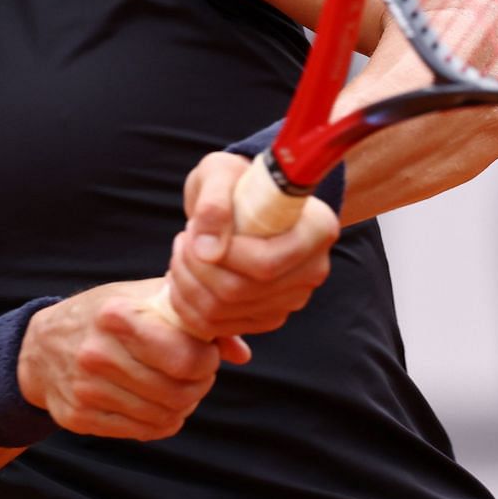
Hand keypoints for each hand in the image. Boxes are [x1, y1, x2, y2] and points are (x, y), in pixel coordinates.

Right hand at [15, 278, 221, 440]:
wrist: (41, 347)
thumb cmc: (104, 316)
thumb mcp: (143, 298)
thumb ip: (193, 318)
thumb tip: (241, 353)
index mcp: (116, 315)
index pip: (184, 357)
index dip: (206, 360)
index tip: (204, 354)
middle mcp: (97, 353)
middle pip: (179, 392)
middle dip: (199, 385)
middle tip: (196, 374)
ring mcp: (86, 390)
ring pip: (164, 416)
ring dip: (182, 405)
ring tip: (176, 386)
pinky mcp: (79, 418)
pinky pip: (143, 432)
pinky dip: (160, 421)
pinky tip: (154, 402)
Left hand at [164, 151, 340, 342]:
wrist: (243, 202)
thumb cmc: (235, 180)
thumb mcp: (221, 172)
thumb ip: (214, 203)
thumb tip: (206, 250)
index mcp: (317, 229)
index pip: (266, 263)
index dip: (222, 254)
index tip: (194, 228)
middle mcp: (313, 270)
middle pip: (241, 291)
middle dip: (195, 267)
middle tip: (181, 239)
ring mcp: (292, 299)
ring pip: (225, 312)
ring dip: (186, 285)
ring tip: (180, 254)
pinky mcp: (268, 317)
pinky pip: (218, 326)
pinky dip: (188, 306)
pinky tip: (183, 278)